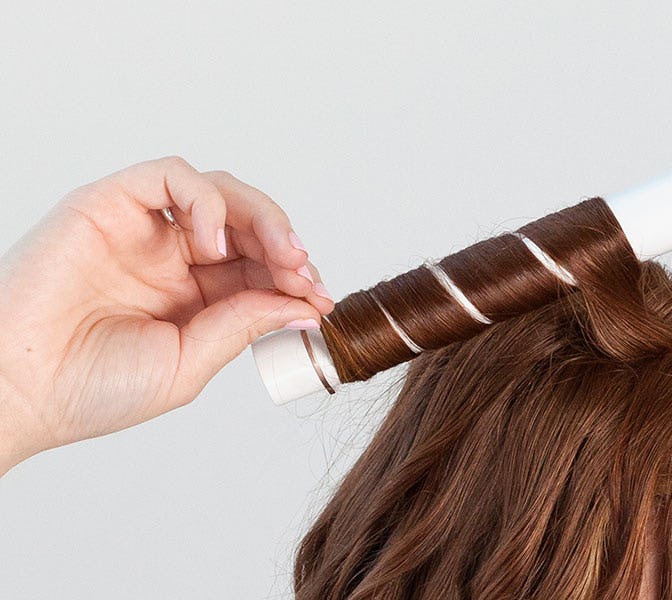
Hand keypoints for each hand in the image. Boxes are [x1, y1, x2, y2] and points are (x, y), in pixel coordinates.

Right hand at [0, 157, 334, 473]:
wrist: (20, 389)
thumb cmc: (91, 388)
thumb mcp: (190, 363)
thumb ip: (243, 325)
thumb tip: (304, 304)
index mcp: (193, 294)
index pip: (259, 265)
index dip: (294, 276)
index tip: (320, 300)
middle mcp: (170, 255)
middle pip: (247, 223)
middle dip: (286, 244)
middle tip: (305, 272)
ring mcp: (141, 227)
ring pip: (219, 191)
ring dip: (261, 217)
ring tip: (279, 256)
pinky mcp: (109, 203)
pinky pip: (171, 176)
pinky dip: (207, 200)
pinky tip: (215, 244)